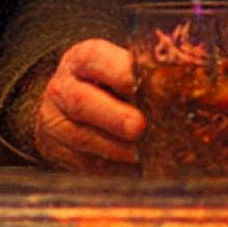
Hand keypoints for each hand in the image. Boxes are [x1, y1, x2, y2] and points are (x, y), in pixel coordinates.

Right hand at [34, 38, 142, 172]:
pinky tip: (129, 168)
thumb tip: (174, 90)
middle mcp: (61, 87)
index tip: (138, 85)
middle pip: (81, 101)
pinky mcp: (55, 149)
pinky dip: (108, 169)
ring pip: (80, 137)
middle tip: (139, 127)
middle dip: (113, 117)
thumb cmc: (106, 83)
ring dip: (113, 149)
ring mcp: (53, 120)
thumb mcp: (116, 67)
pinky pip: (81, 163)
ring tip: (139, 154)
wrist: (67, 104)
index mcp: (80, 59)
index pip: (94, 58)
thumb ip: (139, 74)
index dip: (118, 72)